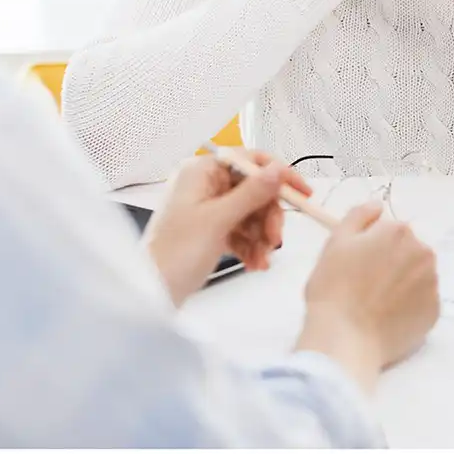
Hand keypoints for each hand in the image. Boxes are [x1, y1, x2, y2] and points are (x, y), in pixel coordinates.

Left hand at [144, 152, 310, 305]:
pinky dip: (251, 245)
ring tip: (261, 259)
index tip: (301, 191)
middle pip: (253, 189)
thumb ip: (251, 193)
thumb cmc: (174, 253)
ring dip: (261, 236)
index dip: (277, 174)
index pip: (248, 160)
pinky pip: (241, 230)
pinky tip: (254, 263)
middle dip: (268, 216)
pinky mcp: (210, 229)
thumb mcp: (218, 220)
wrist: (152, 293)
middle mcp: (204, 184)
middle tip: (275, 240)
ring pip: (250, 212)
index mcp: (201, 171)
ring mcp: (207, 207)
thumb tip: (276, 169)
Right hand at [297, 204, 439, 391]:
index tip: (357, 262)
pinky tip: (387, 315)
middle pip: (407, 249)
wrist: (346, 337)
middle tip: (364, 282)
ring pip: (416, 274)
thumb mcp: (336, 240)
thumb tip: (378, 206)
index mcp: (399, 231)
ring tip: (376, 301)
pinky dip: (408, 305)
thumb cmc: (334, 286)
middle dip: (391, 260)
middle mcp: (423, 253)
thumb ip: (359, 215)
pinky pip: (421, 300)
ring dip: (401, 281)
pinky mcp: (435, 313)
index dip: (370, 244)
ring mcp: (432, 284)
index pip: (388, 229)